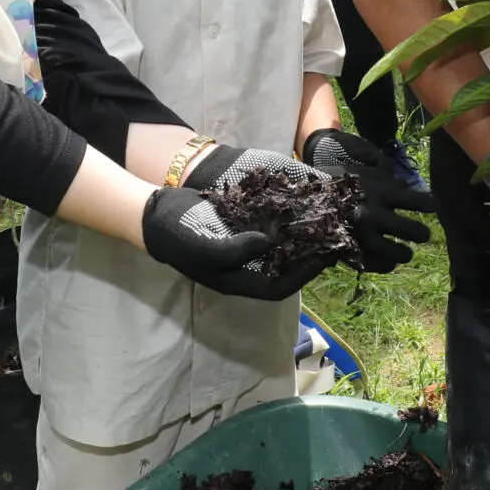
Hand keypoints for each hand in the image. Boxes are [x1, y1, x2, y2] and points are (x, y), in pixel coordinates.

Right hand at [141, 186, 323, 301]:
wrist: (155, 213)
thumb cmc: (178, 237)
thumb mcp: (206, 249)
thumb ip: (237, 251)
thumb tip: (272, 243)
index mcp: (237, 280)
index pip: (279, 286)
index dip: (305, 274)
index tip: (326, 257)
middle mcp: (245, 267)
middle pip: (285, 266)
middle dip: (309, 254)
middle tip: (334, 238)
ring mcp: (243, 246)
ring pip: (281, 246)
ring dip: (301, 235)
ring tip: (325, 220)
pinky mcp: (241, 227)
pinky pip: (270, 227)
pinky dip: (285, 218)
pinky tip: (301, 203)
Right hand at [301, 128, 435, 271]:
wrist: (301, 200)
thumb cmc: (333, 181)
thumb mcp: (360, 171)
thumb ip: (385, 178)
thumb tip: (408, 190)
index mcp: (377, 191)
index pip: (415, 201)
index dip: (430, 205)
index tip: (436, 207)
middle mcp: (373, 214)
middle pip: (412, 230)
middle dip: (422, 233)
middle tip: (423, 235)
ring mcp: (362, 235)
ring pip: (397, 252)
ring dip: (405, 253)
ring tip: (406, 252)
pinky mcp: (351, 251)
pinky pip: (376, 265)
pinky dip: (385, 265)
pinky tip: (389, 262)